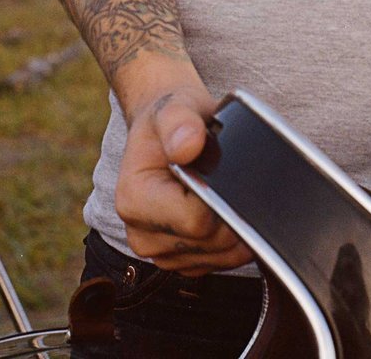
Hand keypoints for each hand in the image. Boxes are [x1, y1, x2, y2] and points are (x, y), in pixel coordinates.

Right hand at [115, 82, 253, 275]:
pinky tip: (229, 209)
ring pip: (220, 257)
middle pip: (210, 242)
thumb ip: (180, 122)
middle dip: (233, 211)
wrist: (169, 131)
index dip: (221, 198)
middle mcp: (141, 235)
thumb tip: (188, 145)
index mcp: (133, 200)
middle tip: (233, 176)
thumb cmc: (172, 118)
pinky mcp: (180, 262)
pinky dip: (234, 242)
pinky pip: (220, 263)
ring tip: (230, 191)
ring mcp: (160, 253)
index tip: (225, 169)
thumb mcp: (175, 107)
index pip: (195, 221)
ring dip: (237, 228)